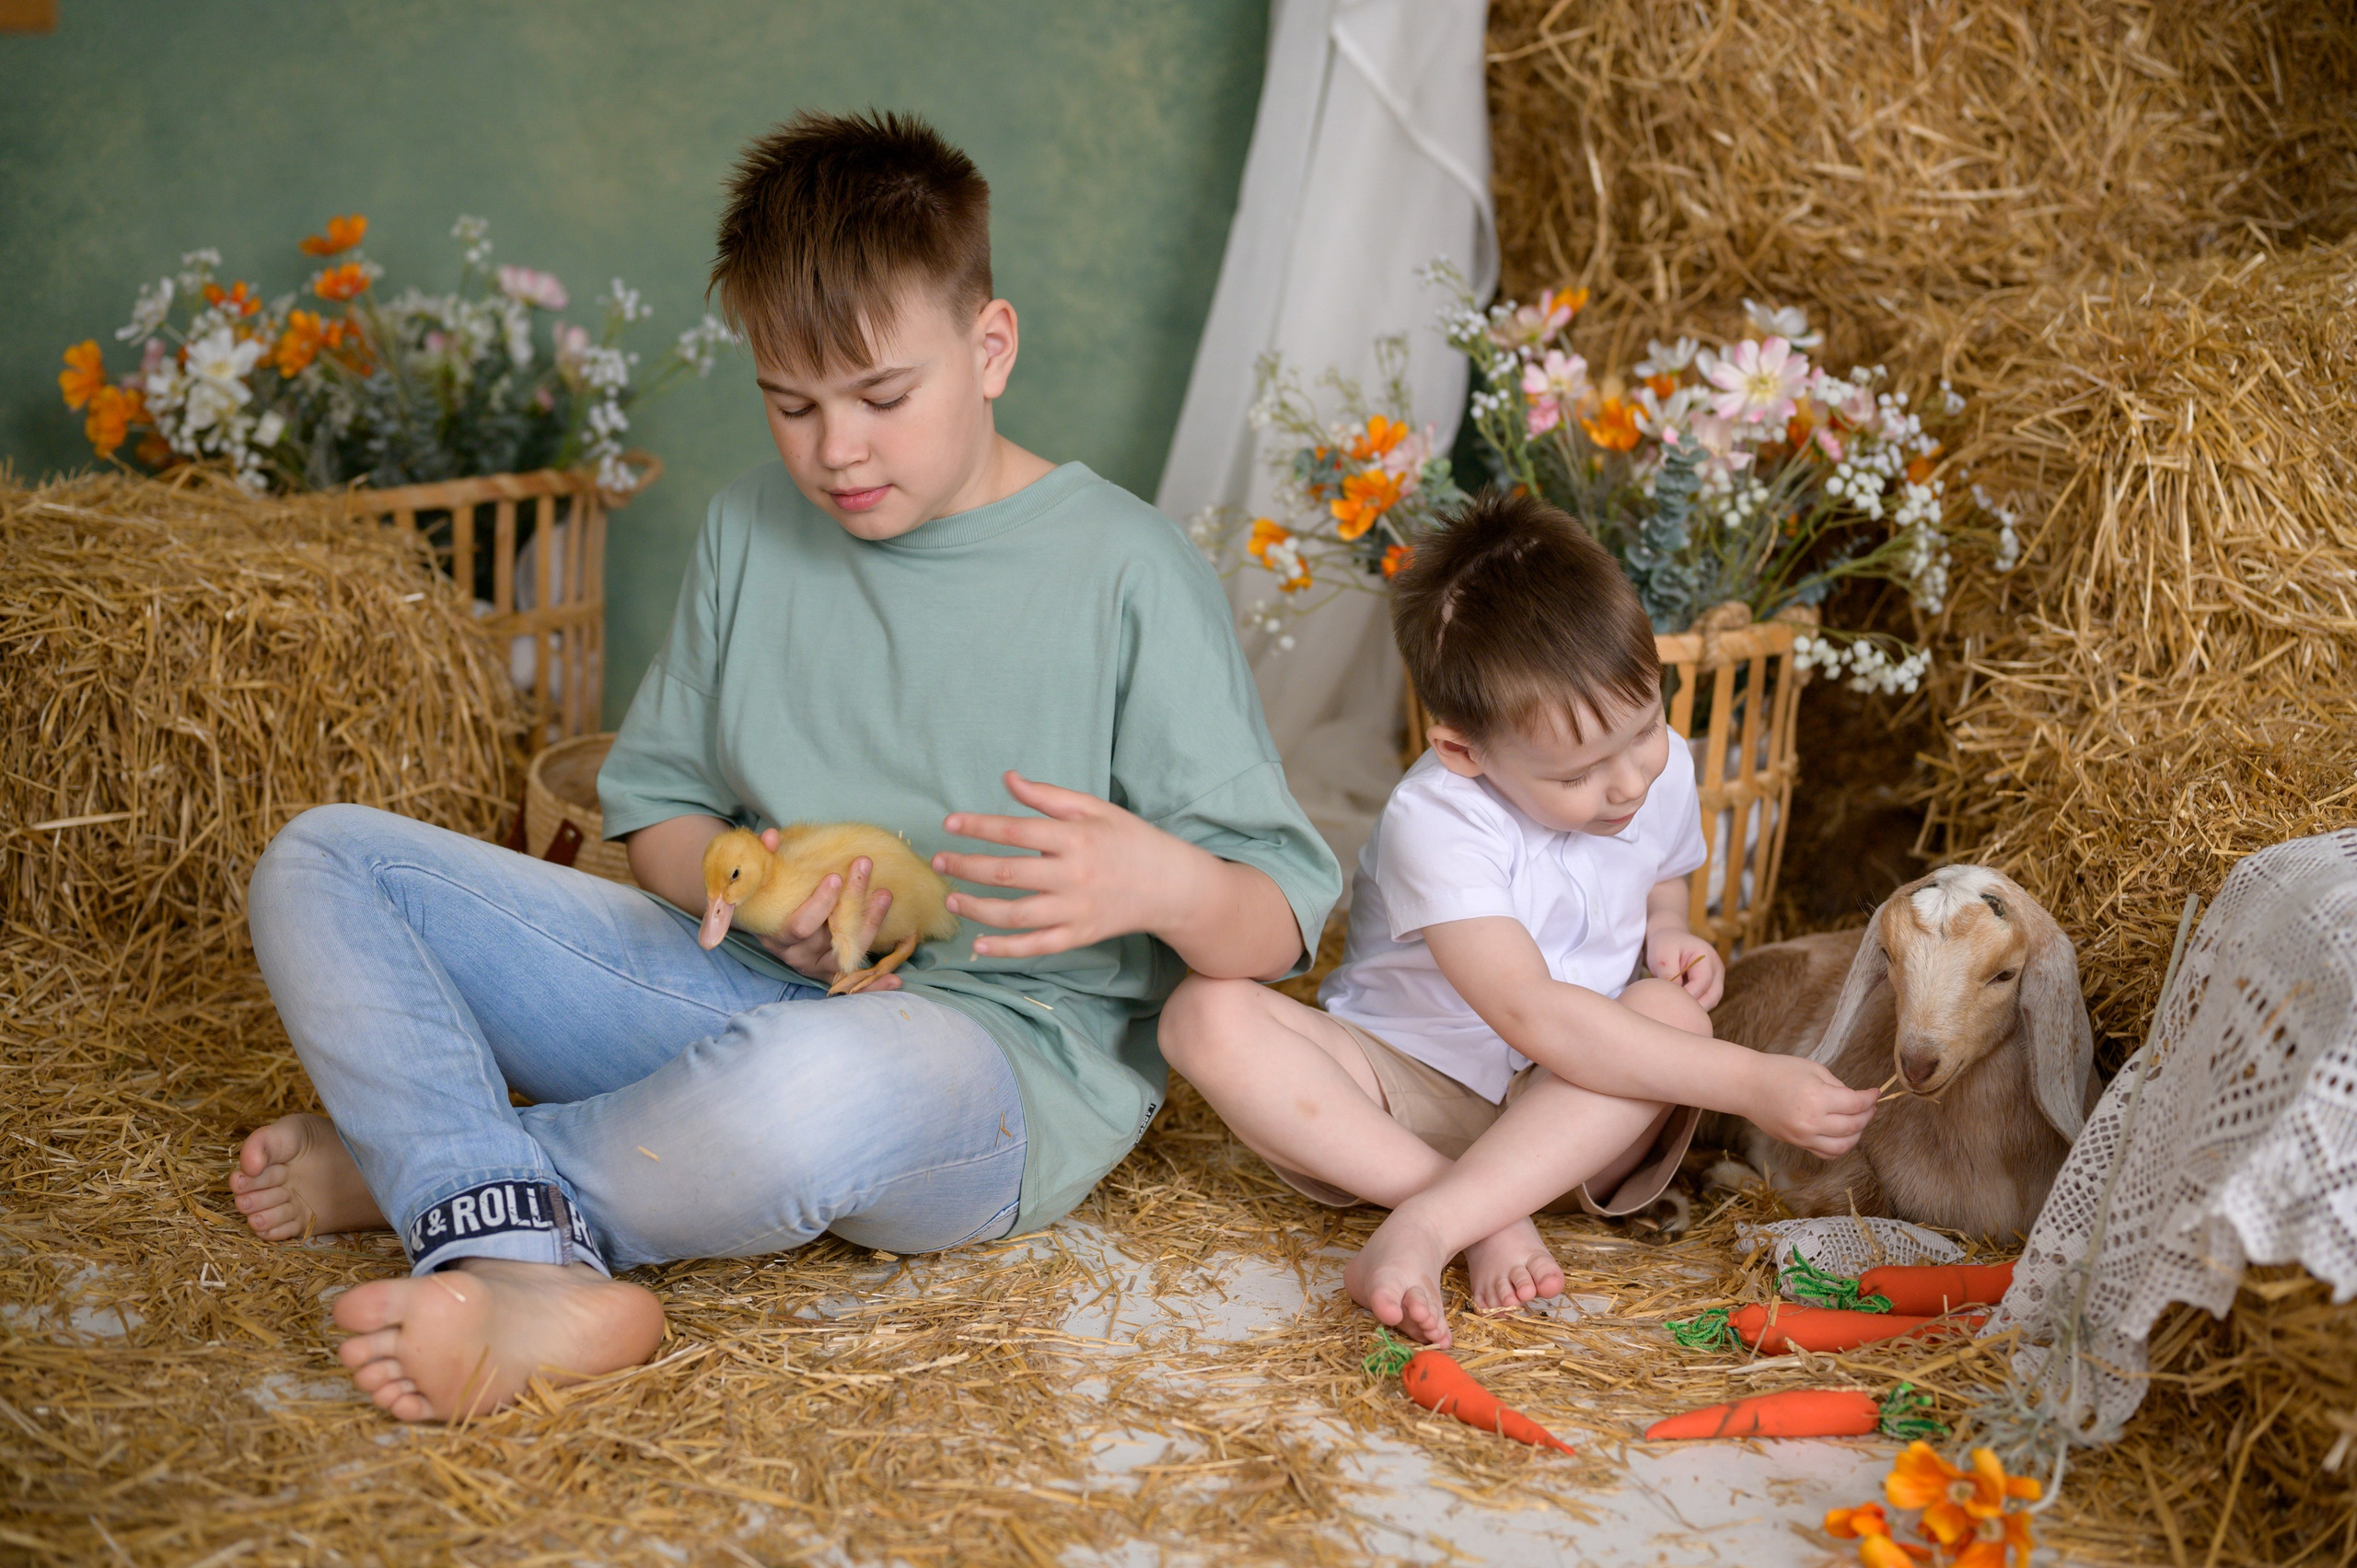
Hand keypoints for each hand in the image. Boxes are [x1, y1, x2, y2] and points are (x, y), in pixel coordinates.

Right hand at [752, 829, 899, 989]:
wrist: (764, 919)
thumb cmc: (767, 894)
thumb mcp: (760, 876)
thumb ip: (763, 857)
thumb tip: (769, 836)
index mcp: (775, 934)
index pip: (800, 925)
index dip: (819, 903)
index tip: (836, 876)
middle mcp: (795, 953)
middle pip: (828, 934)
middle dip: (852, 902)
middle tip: (864, 869)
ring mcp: (815, 965)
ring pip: (847, 951)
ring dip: (871, 925)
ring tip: (885, 894)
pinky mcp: (831, 973)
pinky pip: (855, 981)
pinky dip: (875, 985)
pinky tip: (897, 981)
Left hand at [932, 772, 1202, 960]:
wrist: (1171, 885)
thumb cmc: (1129, 840)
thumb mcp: (1094, 808)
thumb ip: (1048, 796)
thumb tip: (1008, 779)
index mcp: (1075, 837)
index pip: (1015, 831)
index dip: (978, 827)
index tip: (950, 825)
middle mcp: (1073, 875)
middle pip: (1007, 874)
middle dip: (966, 867)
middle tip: (938, 862)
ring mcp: (1076, 909)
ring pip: (1016, 914)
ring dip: (978, 908)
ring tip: (952, 898)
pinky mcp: (1080, 936)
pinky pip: (1037, 947)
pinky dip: (1006, 949)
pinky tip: (978, 944)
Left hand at [1647, 928, 1724, 1009]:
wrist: (1670, 938)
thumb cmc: (1666, 946)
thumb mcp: (1662, 956)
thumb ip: (1669, 974)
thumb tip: (1674, 996)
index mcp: (1706, 956)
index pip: (1702, 982)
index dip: (1687, 996)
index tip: (1670, 1002)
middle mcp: (1717, 968)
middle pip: (1713, 996)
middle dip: (1694, 1007)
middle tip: (1674, 1013)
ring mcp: (1717, 977)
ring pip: (1711, 1001)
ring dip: (1695, 1008)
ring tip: (1676, 1010)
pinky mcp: (1712, 985)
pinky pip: (1707, 1001)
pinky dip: (1695, 1006)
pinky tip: (1680, 1006)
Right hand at [1748, 1055, 1877, 1159]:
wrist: (1747, 1086)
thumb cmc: (1778, 1071)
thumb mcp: (1813, 1069)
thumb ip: (1837, 1086)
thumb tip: (1855, 1100)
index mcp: (1817, 1098)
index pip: (1856, 1104)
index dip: (1870, 1098)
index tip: (1876, 1093)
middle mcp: (1812, 1121)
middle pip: (1853, 1126)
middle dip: (1868, 1115)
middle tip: (1870, 1106)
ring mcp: (1804, 1136)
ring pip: (1843, 1146)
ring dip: (1857, 1134)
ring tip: (1858, 1122)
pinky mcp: (1797, 1143)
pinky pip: (1827, 1154)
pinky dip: (1840, 1147)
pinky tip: (1843, 1135)